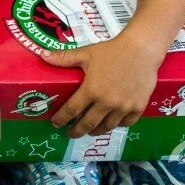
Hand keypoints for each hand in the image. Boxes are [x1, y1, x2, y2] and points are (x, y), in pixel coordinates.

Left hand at [44, 35, 159, 136]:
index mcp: (91, 90)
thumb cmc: (111, 51)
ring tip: (90, 131)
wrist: (142, 50)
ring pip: (107, 126)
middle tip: (71, 134)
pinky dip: (117, 125)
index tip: (55, 124)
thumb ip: (64, 58)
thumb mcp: (85, 53)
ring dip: (96, 131)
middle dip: (77, 131)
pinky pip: (126, 123)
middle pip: (89, 124)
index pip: (71, 110)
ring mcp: (124, 107)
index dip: (61, 118)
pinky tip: (112, 123)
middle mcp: (107, 102)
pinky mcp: (138, 107)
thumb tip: (42, 54)